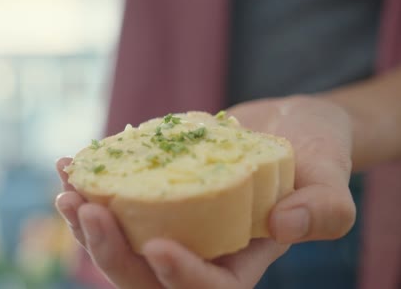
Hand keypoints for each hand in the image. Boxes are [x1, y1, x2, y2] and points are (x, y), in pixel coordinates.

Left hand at [54, 95, 355, 287]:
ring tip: (68, 188)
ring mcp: (175, 225)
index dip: (183, 278)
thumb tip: (283, 226)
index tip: (157, 248)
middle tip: (87, 212)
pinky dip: (89, 187)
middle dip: (112, 252)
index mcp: (243, 260)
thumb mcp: (332, 178)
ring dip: (87, 224)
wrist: (288, 126)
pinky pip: (115, 204)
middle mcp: (202, 251)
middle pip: (148, 277)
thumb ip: (323, 209)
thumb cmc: (316, 153)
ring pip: (122, 244)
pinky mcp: (155, 197)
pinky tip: (70, 162)